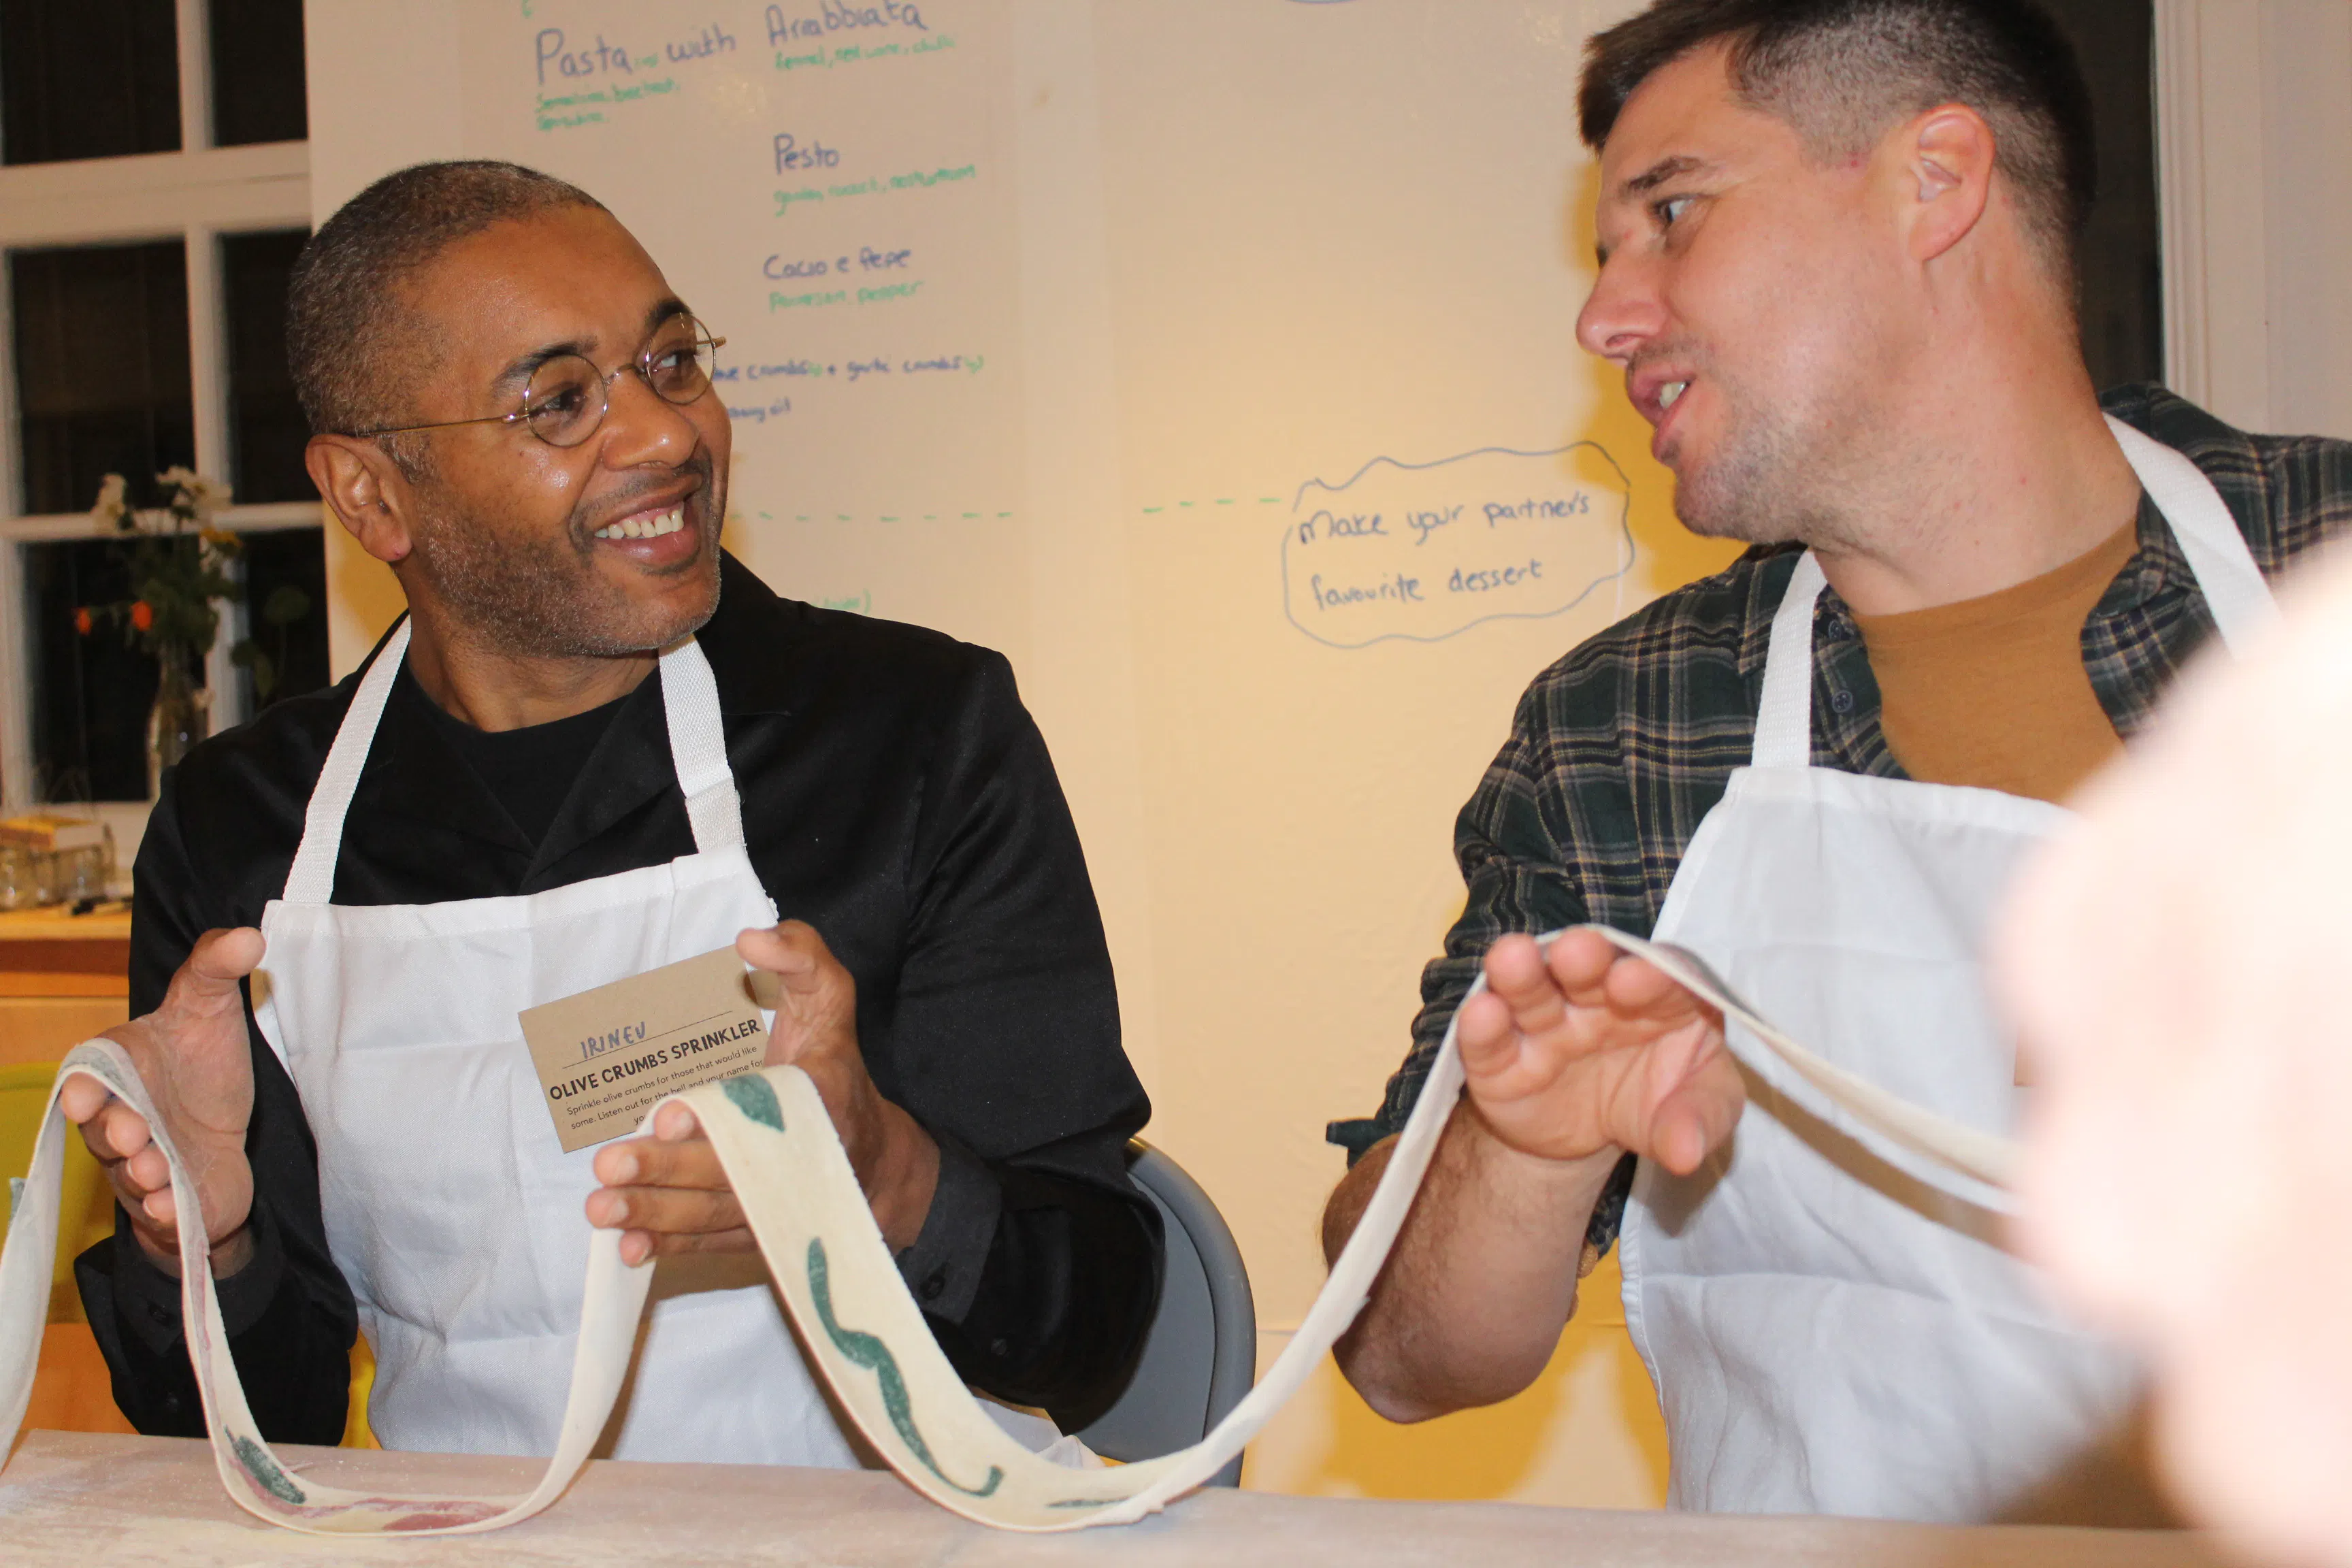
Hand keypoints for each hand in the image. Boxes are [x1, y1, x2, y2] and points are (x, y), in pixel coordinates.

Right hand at [57, 927, 262, 1276]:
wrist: (224, 1138)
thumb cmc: (202, 1069)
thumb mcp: (212, 1009)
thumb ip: (216, 967)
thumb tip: (247, 935)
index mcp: (120, 1070)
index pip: (90, 1076)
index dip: (84, 1087)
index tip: (83, 1095)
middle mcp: (120, 1120)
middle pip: (105, 1128)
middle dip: (115, 1131)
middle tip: (134, 1132)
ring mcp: (140, 1165)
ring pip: (130, 1173)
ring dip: (141, 1173)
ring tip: (157, 1170)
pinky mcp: (171, 1203)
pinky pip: (160, 1214)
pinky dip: (166, 1213)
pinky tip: (174, 1208)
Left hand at [587, 921, 939, 1264]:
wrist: (872, 1160)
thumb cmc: (833, 1068)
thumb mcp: (831, 1001)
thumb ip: (802, 960)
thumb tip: (752, 939)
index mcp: (816, 1095)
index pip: (760, 1105)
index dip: (714, 1115)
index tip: (667, 1114)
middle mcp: (797, 1156)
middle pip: (728, 1169)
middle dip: (668, 1170)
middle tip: (613, 1163)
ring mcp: (775, 1202)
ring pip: (712, 1214)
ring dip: (655, 1213)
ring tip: (603, 1207)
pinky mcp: (757, 1233)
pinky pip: (712, 1245)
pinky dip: (670, 1248)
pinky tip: (629, 1247)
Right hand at [1457, 928, 1742, 1173]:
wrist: (1590, 1138)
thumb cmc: (1660, 1105)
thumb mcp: (1699, 1112)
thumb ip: (1698, 1121)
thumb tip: (1687, 1153)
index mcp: (1657, 998)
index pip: (1659, 975)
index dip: (1648, 976)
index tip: (1636, 979)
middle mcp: (1596, 999)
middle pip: (1587, 970)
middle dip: (1582, 958)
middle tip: (1577, 951)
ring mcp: (1544, 1026)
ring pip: (1530, 993)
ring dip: (1521, 975)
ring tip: (1512, 957)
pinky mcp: (1499, 1061)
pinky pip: (1487, 1042)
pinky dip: (1482, 1027)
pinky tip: (1481, 1011)